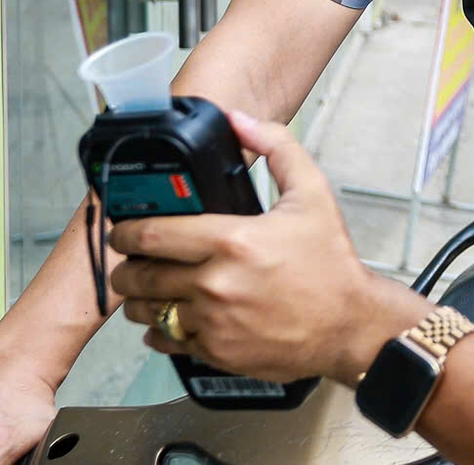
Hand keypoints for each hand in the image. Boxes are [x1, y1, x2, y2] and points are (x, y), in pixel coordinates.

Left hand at [109, 110, 430, 385]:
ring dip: (139, 299)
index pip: (152, 234)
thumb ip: (276, 147)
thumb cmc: (330, 263)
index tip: (123, 229)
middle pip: (139, 275)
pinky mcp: (217, 352)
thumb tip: (241, 121)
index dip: (125, 230)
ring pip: (146, 312)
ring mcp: (214, 322)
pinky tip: (170, 318)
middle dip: (127, 266)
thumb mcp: (313, 193)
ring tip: (147, 289)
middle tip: (131, 259)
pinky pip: (167, 341)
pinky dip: (160, 330)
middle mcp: (216, 283)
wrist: (350, 324)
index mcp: (233, 240)